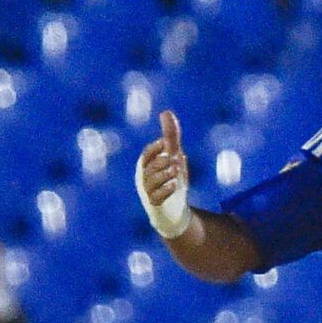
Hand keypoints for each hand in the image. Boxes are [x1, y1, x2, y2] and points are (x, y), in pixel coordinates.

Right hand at [137, 109, 194, 237]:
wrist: (173, 211)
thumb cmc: (171, 178)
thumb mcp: (173, 156)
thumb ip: (170, 135)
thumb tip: (166, 112)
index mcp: (147, 165)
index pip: (146, 154)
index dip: (154, 148)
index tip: (166, 143)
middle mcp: (144, 177)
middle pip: (149, 167)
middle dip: (162, 161)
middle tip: (177, 158)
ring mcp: (148, 192)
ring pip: (151, 182)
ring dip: (164, 174)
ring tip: (176, 169)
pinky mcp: (155, 205)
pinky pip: (155, 198)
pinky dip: (164, 191)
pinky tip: (175, 185)